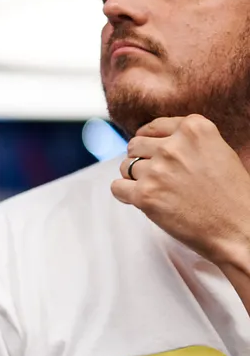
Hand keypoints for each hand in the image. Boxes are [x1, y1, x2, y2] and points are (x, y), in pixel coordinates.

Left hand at [114, 115, 249, 269]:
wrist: (239, 228)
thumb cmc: (232, 195)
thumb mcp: (218, 152)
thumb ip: (188, 143)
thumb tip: (153, 140)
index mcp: (195, 129)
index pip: (153, 127)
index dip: (151, 141)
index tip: (154, 153)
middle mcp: (173, 146)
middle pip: (135, 145)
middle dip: (142, 159)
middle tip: (158, 176)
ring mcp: (157, 170)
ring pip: (125, 166)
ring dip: (136, 178)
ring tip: (158, 191)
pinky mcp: (145, 195)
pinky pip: (117, 187)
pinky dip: (126, 194)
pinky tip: (144, 201)